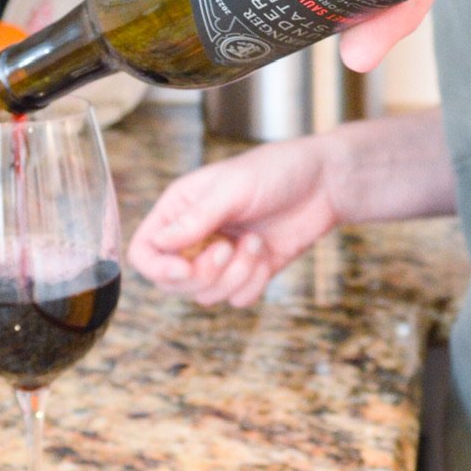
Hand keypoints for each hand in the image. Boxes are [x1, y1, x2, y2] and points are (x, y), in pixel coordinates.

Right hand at [127, 136, 336, 308]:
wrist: (325, 183)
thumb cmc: (277, 171)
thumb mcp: (233, 188)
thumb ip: (196, 218)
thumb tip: (160, 243)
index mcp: (179, 210)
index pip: (145, 251)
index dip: (158, 268)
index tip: (183, 269)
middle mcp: (194, 237)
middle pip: (172, 283)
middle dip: (204, 274)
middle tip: (228, 248)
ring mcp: (221, 258)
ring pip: (206, 295)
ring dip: (234, 276)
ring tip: (255, 242)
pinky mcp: (247, 273)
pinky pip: (236, 299)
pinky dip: (252, 283)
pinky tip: (266, 253)